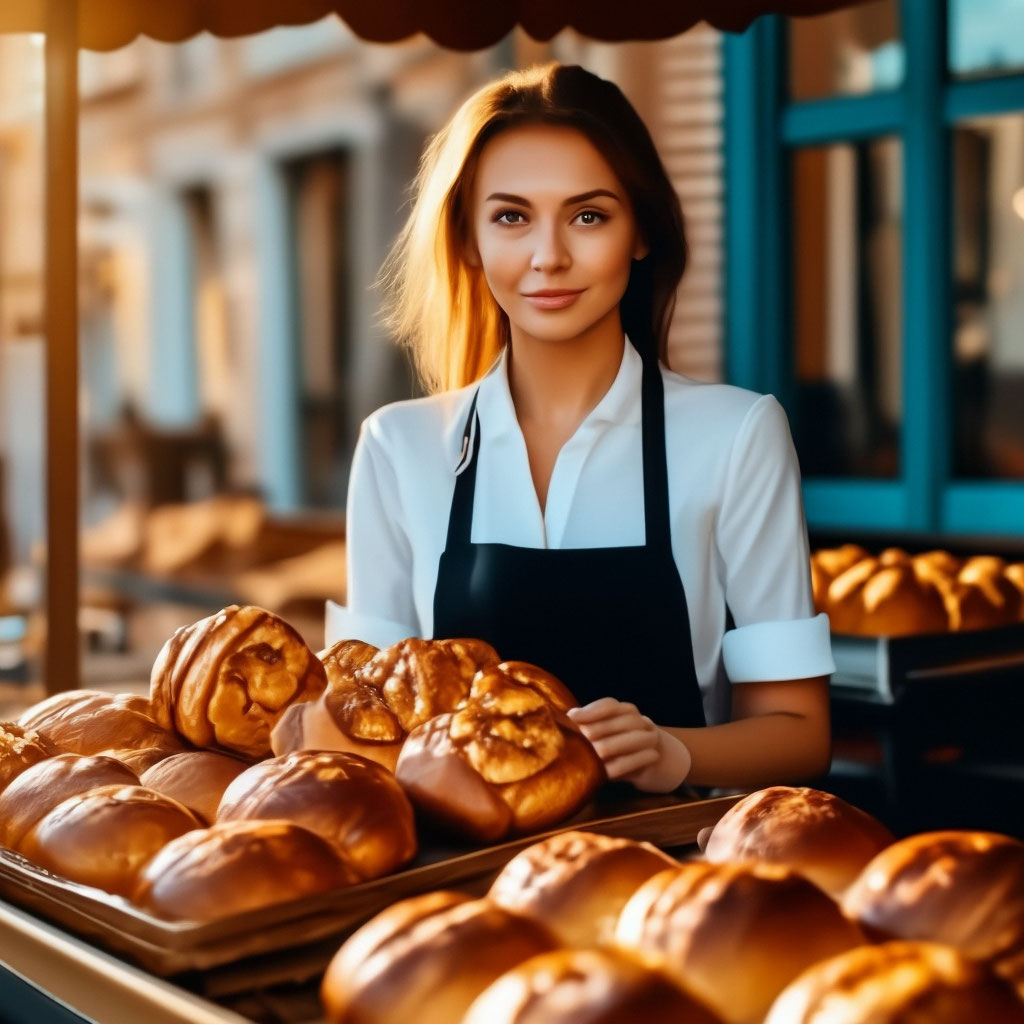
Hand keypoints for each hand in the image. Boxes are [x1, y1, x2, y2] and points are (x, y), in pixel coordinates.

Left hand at [567, 698, 691, 793]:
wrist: (663, 760)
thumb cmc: (625, 746)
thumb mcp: (609, 734)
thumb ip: (591, 728)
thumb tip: (563, 727)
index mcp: (625, 711)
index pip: (610, 705)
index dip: (591, 710)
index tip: (572, 717)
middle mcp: (641, 721)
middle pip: (623, 721)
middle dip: (601, 729)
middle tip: (582, 739)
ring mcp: (651, 740)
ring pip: (635, 738)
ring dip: (613, 746)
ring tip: (595, 754)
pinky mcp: (654, 760)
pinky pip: (641, 760)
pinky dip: (624, 766)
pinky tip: (608, 772)